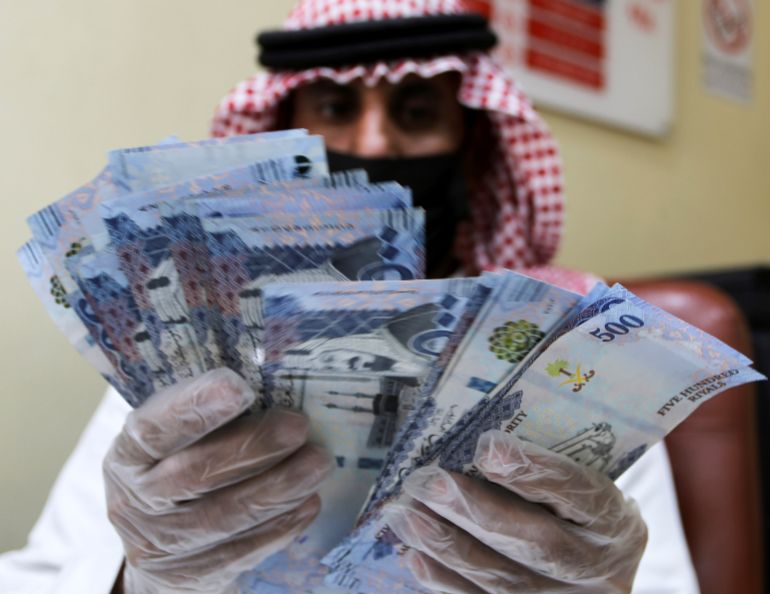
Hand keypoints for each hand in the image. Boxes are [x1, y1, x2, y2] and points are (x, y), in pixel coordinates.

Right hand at [103, 368, 330, 593]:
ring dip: (280, 486)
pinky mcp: (193, 577)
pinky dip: (282, 525)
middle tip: (298, 425)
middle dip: (255, 446)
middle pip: (196, 474)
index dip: (195, 407)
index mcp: (128, 455)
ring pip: (226, 516)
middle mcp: (135, 502)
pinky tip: (309, 502)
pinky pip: (244, 551)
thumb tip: (273, 382)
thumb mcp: (173, 442)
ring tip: (318, 461)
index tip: (240, 387)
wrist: (158, 551)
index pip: (153, 429)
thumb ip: (206, 416)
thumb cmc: (176, 471)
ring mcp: (162, 545)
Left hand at [386, 430, 647, 593]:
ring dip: (446, 543)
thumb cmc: (575, 508)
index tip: (485, 445)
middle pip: (535, 542)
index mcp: (613, 520)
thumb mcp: (581, 479)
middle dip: (473, 510)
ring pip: (503, 580)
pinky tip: (413, 553)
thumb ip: (541, 463)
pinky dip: (444, 580)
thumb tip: (476, 437)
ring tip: (404, 513)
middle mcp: (595, 567)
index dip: (532, 470)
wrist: (595, 568)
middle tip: (425, 481)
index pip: (576, 492)